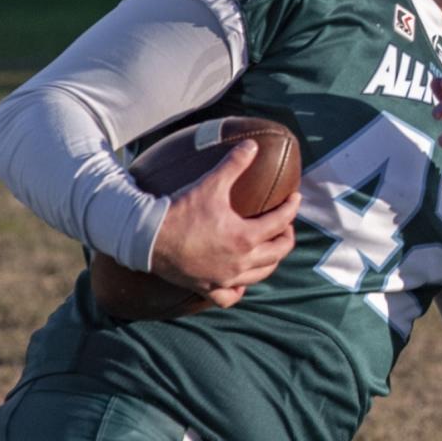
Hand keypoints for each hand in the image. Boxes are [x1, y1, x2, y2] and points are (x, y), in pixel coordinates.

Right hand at [149, 140, 300, 307]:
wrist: (147, 237)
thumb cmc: (180, 210)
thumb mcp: (210, 184)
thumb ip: (234, 163)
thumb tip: (252, 144)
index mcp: (245, 237)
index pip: (281, 222)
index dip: (291, 208)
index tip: (294, 198)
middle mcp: (240, 262)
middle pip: (278, 253)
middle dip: (286, 236)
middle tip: (284, 224)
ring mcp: (224, 278)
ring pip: (260, 275)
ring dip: (271, 260)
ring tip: (270, 247)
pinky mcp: (208, 287)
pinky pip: (231, 296)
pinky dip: (240, 289)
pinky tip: (240, 280)